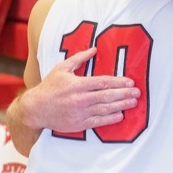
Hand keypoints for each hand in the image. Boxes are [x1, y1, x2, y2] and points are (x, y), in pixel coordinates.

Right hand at [22, 47, 140, 131]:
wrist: (36, 109)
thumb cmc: (49, 87)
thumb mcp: (62, 68)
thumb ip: (79, 58)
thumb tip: (94, 49)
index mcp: (77, 84)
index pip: (102, 82)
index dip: (118, 82)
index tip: (130, 82)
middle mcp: (80, 99)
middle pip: (107, 96)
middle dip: (124, 94)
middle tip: (137, 92)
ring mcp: (80, 112)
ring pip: (104, 109)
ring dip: (121, 105)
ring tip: (133, 103)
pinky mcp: (78, 123)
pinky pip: (98, 122)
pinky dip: (110, 119)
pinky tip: (120, 115)